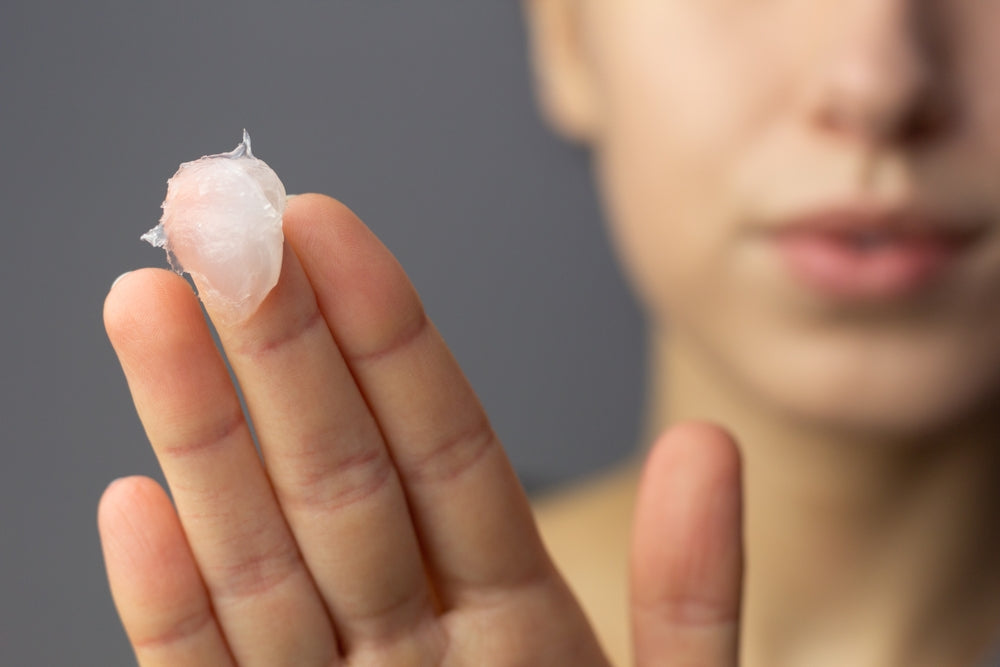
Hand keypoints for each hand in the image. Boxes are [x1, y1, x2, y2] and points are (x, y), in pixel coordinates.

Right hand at [98, 194, 743, 665]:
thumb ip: (696, 601)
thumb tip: (709, 445)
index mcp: (517, 624)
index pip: (443, 449)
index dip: (385, 335)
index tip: (327, 226)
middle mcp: (412, 648)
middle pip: (337, 479)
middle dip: (275, 350)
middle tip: (214, 221)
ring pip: (259, 560)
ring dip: (199, 437)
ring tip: (148, 309)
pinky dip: (166, 606)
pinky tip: (130, 502)